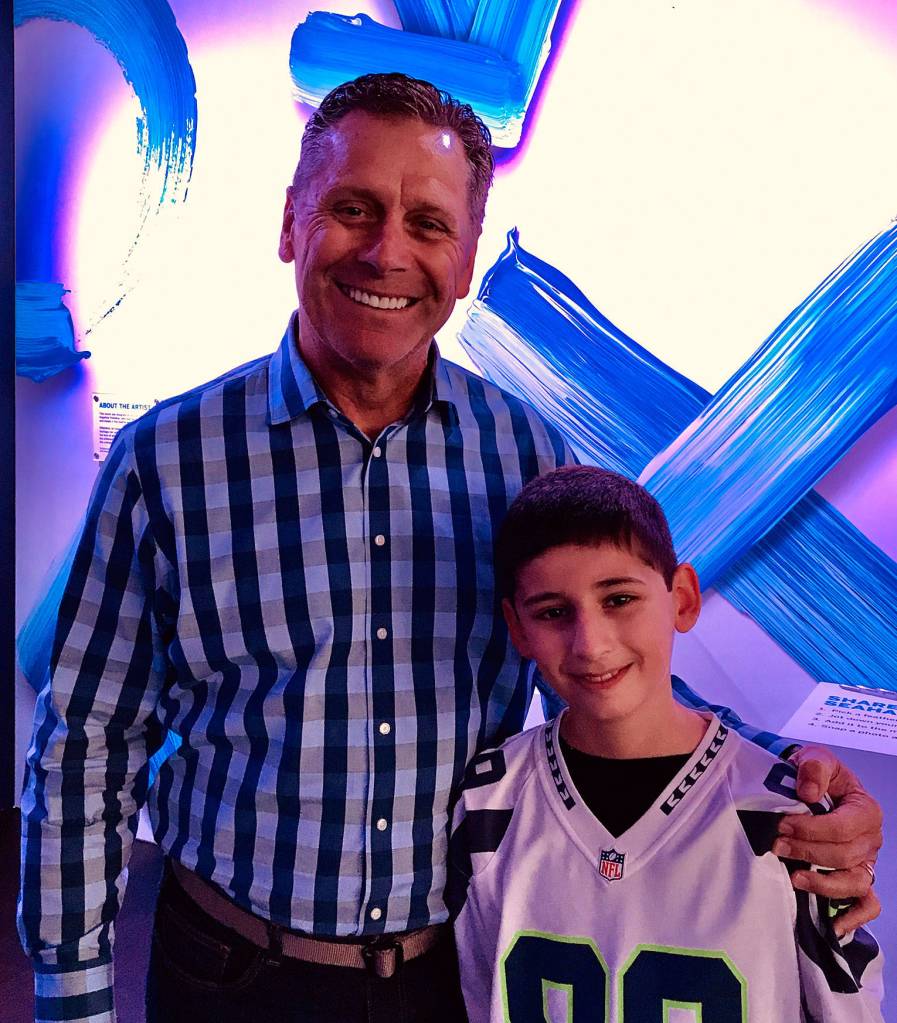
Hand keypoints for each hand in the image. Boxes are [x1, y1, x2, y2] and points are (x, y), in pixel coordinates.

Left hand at [771, 745, 882, 934]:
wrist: (809, 784)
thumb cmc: (815, 775)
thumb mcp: (815, 759)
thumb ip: (813, 769)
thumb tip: (809, 792)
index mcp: (865, 810)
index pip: (843, 828)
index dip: (812, 829)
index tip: (783, 825)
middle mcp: (870, 839)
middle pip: (843, 855)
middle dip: (807, 852)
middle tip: (776, 844)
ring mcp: (865, 861)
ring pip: (854, 882)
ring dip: (822, 883)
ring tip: (794, 877)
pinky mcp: (856, 877)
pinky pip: (866, 904)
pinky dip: (853, 916)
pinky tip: (833, 924)